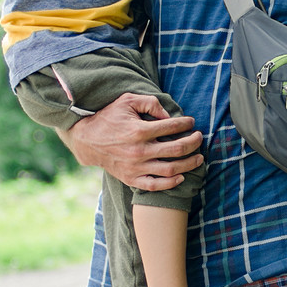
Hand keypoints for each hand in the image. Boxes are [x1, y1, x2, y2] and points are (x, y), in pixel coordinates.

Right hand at [58, 93, 203, 190]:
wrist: (87, 140)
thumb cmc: (109, 117)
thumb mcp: (127, 101)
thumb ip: (150, 103)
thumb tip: (168, 115)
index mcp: (139, 130)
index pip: (172, 127)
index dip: (186, 123)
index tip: (191, 122)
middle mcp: (139, 151)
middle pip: (177, 149)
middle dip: (194, 143)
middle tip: (199, 138)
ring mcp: (136, 167)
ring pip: (171, 169)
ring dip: (189, 164)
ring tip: (198, 158)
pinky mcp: (131, 178)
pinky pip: (155, 185)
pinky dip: (171, 183)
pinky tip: (181, 176)